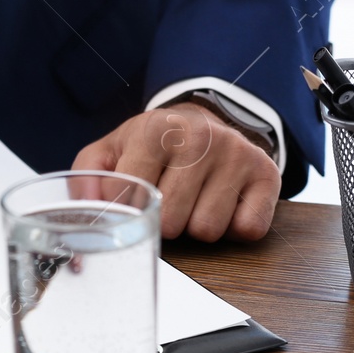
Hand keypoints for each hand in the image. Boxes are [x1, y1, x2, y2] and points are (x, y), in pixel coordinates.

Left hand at [73, 103, 279, 240]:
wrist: (203, 122)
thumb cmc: (151, 145)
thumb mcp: (111, 150)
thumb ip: (86, 177)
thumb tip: (87, 212)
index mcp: (154, 129)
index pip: (128, 193)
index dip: (124, 208)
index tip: (130, 200)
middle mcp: (200, 137)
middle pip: (169, 221)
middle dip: (163, 220)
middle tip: (167, 197)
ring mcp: (237, 154)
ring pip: (207, 230)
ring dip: (196, 225)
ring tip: (193, 198)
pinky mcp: (267, 174)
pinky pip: (247, 230)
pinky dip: (233, 227)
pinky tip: (223, 201)